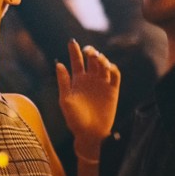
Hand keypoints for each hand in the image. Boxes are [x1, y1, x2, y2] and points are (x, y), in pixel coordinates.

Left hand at [57, 40, 119, 154]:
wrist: (89, 133)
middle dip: (90, 52)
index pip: (76, 61)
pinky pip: (115, 76)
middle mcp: (90, 80)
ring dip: (102, 59)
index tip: (72, 41)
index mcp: (77, 81)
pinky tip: (108, 67)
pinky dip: (113, 69)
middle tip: (88, 51)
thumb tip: (59, 64)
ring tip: (98, 58)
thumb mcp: (65, 100)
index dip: (74, 51)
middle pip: (91, 60)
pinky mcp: (113, 91)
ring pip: (104, 65)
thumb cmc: (74, 119)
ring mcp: (102, 84)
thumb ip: (63, 82)